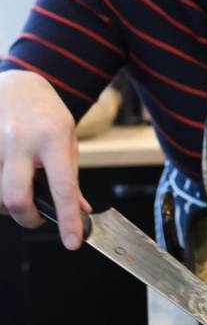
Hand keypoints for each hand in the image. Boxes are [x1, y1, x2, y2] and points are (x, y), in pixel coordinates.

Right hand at [0, 71, 90, 248]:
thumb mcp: (68, 138)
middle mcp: (20, 140)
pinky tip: (7, 181)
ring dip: (9, 205)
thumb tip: (80, 210)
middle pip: (15, 197)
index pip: (63, 187)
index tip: (72, 241)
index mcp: (52, 138)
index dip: (67, 219)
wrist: (17, 83)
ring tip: (22, 191)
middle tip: (36, 217)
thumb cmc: (46, 112)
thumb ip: (71, 175)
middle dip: (26, 218)